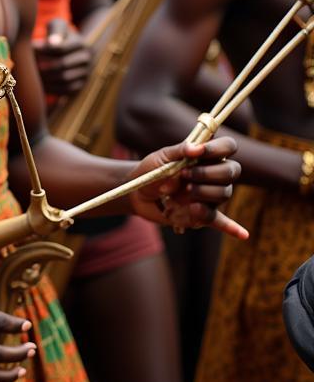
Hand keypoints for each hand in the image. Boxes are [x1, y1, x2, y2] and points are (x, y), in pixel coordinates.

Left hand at [32, 19, 91, 96]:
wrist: (68, 49)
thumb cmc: (57, 35)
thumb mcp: (57, 26)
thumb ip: (54, 30)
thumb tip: (52, 43)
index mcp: (80, 43)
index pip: (60, 49)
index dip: (44, 50)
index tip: (32, 50)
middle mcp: (86, 58)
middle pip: (63, 65)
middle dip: (45, 65)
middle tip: (33, 65)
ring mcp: (86, 73)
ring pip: (64, 78)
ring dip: (47, 77)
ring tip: (36, 73)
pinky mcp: (81, 85)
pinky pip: (66, 89)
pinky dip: (52, 88)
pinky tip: (42, 83)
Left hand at [127, 136, 246, 239]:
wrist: (137, 193)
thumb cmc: (151, 171)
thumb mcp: (161, 157)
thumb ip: (179, 152)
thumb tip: (195, 148)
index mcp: (206, 156)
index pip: (228, 146)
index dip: (217, 148)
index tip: (196, 152)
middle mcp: (214, 175)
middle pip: (231, 171)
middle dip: (208, 173)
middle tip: (184, 175)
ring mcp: (210, 196)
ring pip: (223, 193)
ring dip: (201, 192)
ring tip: (179, 193)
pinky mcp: (202, 214)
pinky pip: (219, 221)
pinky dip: (231, 227)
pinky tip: (243, 235)